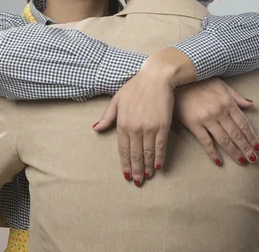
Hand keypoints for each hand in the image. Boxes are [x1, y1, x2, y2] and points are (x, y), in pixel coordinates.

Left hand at [93, 62, 176, 186]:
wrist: (156, 77)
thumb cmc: (136, 86)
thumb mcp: (117, 100)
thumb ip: (107, 117)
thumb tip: (95, 128)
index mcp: (122, 123)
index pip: (122, 149)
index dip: (125, 164)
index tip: (126, 175)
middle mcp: (135, 128)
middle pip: (135, 155)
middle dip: (135, 170)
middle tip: (137, 182)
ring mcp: (149, 128)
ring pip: (147, 153)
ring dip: (146, 167)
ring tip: (146, 177)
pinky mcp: (163, 126)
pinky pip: (160, 147)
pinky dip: (159, 158)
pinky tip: (158, 166)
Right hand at [174, 78, 258, 164]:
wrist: (178, 81)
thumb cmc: (200, 82)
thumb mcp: (221, 85)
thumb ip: (236, 96)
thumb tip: (251, 105)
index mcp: (228, 102)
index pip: (243, 124)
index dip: (251, 137)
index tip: (257, 147)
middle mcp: (220, 112)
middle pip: (236, 134)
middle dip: (246, 148)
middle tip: (253, 160)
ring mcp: (207, 119)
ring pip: (224, 140)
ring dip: (234, 152)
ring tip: (242, 161)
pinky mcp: (194, 124)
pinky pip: (205, 142)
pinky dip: (213, 153)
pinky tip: (219, 162)